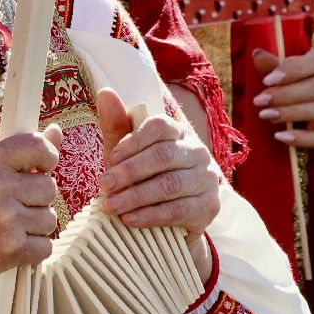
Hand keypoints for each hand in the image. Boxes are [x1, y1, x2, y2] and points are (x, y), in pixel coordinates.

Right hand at [0, 129, 64, 288]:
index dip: (47, 158)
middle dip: (37, 199)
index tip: (41, 169)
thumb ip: (17, 154)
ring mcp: (4, 218)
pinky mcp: (10, 248)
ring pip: (49, 219)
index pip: (38, 146)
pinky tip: (9, 246)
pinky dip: (32, 250)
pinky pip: (45, 246)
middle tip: (13, 206)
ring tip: (7, 227)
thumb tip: (57, 131)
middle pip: (50, 188)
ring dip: (34, 226)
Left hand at [95, 89, 218, 237]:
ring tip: (111, 206)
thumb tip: (105, 92)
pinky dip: (150, 216)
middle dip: (129, 172)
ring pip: (169, 185)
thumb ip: (116, 126)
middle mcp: (197, 151)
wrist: (172, 221)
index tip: (110, 159)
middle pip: (163, 156)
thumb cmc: (144, 179)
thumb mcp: (127, 154)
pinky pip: (177, 210)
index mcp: (178, 132)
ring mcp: (207, 179)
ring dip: (136, 197)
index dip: (133, 142)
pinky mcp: (209, 206)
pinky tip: (130, 220)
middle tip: (104, 185)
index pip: (159, 127)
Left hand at [251, 46, 313, 150]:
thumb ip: (278, 65)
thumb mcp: (300, 71)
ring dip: (290, 113)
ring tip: (266, 115)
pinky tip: (281, 136)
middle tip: (260, 100)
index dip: (292, 70)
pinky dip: (301, 138)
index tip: (267, 80)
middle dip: (285, 94)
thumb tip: (256, 54)